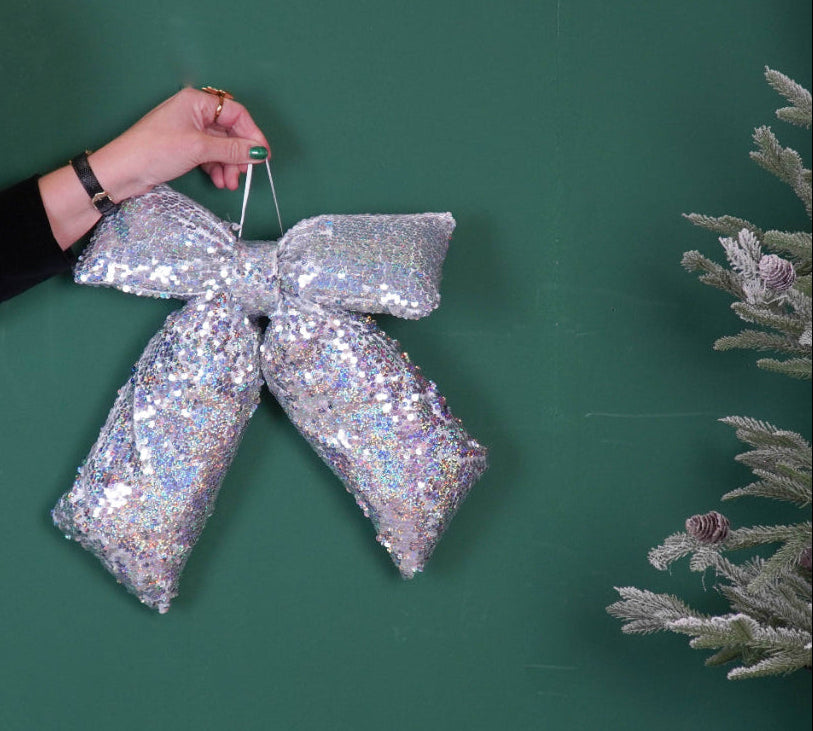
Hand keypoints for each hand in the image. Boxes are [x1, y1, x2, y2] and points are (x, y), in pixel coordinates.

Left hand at [94, 87, 270, 195]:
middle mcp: (194, 113)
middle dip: (238, 155)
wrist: (123, 171)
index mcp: (197, 101)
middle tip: (243, 174)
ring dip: (229, 166)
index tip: (262, 155)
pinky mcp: (184, 148)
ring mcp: (189, 131)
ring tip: (229, 183)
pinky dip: (217, 168)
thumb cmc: (154, 150)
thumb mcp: (199, 148)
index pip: (236, 113)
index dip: (252, 134)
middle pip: (229, 132)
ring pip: (220, 147)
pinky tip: (219, 180)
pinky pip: (210, 156)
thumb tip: (258, 152)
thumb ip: (232, 150)